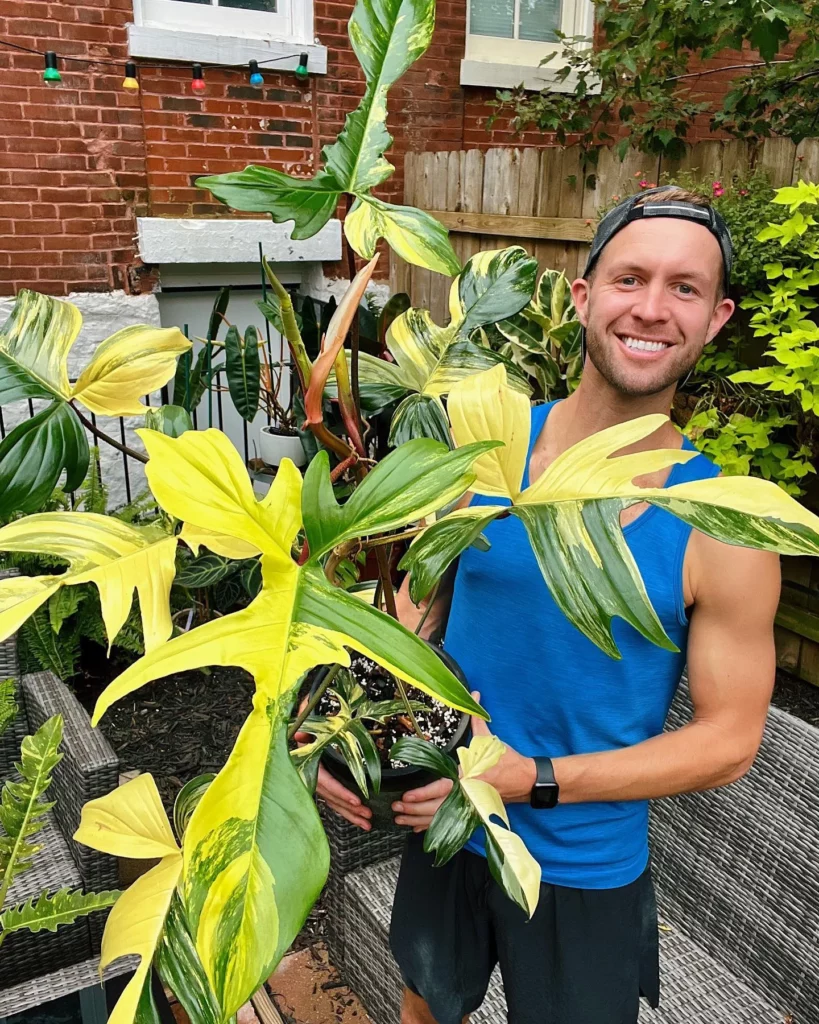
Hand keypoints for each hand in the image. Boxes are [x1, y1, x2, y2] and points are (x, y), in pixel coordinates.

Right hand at [293, 727, 372, 830]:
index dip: (341, 793)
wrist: (300, 739)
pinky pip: (335, 803)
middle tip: (367, 814)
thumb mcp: (308, 732)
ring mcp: (319, 787)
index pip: (328, 783)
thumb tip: (298, 735)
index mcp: (310, 768)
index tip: (356, 801)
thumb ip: (306, 734)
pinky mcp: (324, 790)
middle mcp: (314, 781)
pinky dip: (347, 812)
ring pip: (335, 804)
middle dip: (350, 809)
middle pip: (334, 798)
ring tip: (367, 822)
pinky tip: (358, 819)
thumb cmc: (308, 735)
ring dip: (351, 815)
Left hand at [392, 690, 537, 830]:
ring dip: (419, 820)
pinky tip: (418, 827)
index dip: (423, 794)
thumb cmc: (507, 760)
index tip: (407, 796)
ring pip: (441, 819)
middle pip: (436, 808)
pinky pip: (449, 824)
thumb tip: (474, 695)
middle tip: (396, 808)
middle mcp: (467, 795)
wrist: (526, 780)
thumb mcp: (490, 740)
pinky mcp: (473, 814)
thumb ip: (476, 721)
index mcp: (468, 777)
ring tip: (401, 819)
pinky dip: (432, 827)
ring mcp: (470, 807)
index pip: (442, 789)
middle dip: (414, 810)